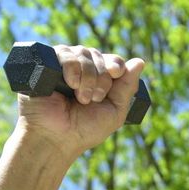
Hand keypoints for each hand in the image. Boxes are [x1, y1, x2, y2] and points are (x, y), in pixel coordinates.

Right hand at [13, 45, 145, 158]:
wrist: (57, 137)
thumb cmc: (85, 129)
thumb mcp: (114, 112)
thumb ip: (127, 88)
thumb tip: (140, 62)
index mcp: (100, 80)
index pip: (113, 61)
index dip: (116, 64)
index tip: (116, 73)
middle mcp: (83, 69)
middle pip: (100, 56)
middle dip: (102, 79)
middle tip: (94, 100)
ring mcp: (65, 65)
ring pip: (84, 53)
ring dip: (88, 78)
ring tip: (81, 98)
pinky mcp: (48, 63)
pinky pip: (66, 53)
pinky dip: (72, 68)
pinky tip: (71, 84)